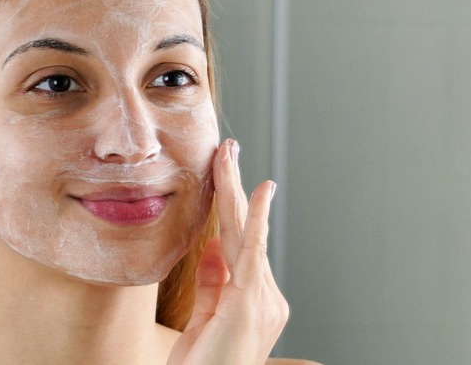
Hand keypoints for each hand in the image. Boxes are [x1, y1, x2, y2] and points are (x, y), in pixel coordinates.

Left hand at [168, 139, 288, 364]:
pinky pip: (253, 251)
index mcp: (254, 301)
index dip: (234, 209)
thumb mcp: (204, 320)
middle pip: (248, 231)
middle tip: (228, 150)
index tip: (226, 178)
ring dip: (234, 190)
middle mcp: (267, 297)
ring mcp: (263, 299)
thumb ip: (212, 283)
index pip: (242, 244)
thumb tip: (214, 245)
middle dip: (236, 188)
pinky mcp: (250, 302)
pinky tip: (258, 190)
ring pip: (247, 232)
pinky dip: (257, 217)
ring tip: (226, 154)